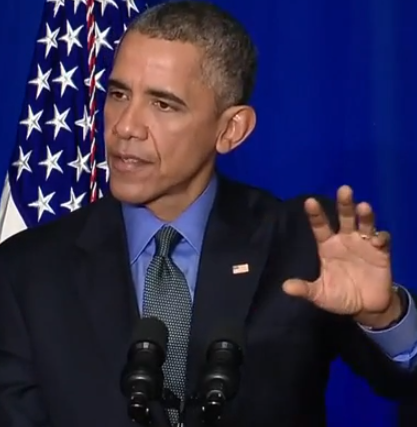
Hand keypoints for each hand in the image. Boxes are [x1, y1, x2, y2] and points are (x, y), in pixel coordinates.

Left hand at [283, 185, 401, 327]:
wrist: (365, 307)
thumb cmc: (340, 296)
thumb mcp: (320, 294)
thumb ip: (305, 289)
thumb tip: (285, 287)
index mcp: (328, 246)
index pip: (320, 226)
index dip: (316, 214)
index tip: (310, 201)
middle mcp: (345, 240)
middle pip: (344, 217)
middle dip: (344, 204)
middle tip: (344, 190)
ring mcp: (363, 244)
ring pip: (364, 224)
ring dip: (364, 216)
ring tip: (363, 207)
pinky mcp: (381, 253)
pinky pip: (382, 241)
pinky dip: (381, 237)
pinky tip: (378, 238)